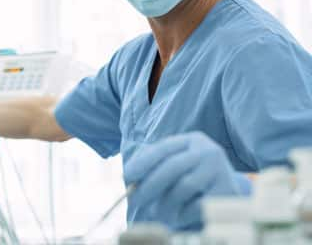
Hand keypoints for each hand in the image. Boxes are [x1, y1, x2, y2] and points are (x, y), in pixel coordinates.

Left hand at [123, 132, 250, 230]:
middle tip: (134, 201)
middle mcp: (209, 151)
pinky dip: (183, 213)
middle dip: (149, 185)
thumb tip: (129, 181)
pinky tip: (179, 216)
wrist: (229, 196)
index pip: (163, 148)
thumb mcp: (174, 167)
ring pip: (183, 187)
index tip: (126, 177)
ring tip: (157, 213)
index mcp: (192, 140)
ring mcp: (221, 171)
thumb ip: (152, 169)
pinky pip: (197, 204)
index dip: (142, 162)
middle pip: (172, 167)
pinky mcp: (227, 193)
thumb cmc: (191, 180)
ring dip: (165, 203)